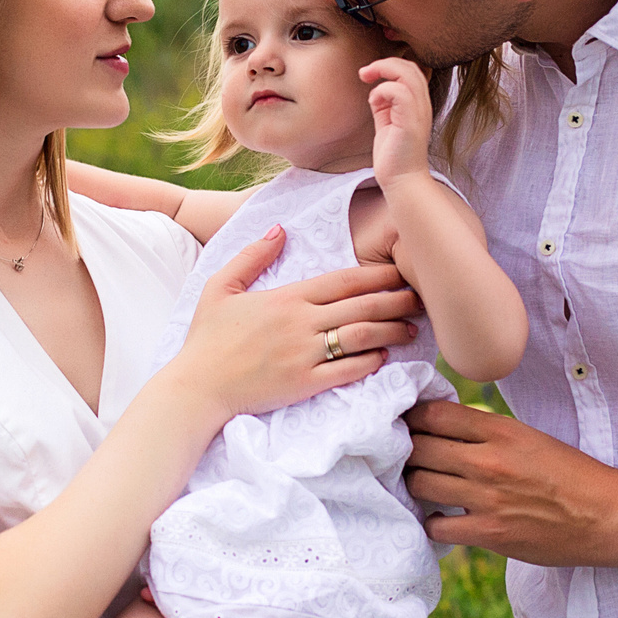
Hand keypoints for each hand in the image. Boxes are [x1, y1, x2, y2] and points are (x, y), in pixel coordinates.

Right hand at [169, 227, 420, 419]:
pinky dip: (369, 363)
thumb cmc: (207, 339)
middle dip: (395, 299)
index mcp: (287, 298)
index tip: (400, 270)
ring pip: (361, 337)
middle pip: (361, 306)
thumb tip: (280, 230)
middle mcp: (301, 324)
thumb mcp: (220, 288)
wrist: (196, 388)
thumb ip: (252, 256)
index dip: (377, 274)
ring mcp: (305, 355)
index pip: (343, 280)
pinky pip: (347, 371)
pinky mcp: (305, 384)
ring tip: (411, 328)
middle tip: (420, 296)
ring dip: (390, 331)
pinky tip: (384, 357)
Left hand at [360, 58, 433, 183]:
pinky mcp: (410, 122)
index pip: (412, 70)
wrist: (402, 181)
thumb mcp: (387, 124)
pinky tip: (374, 101)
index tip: (370, 74)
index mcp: (417, 104)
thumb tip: (375, 92)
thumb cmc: (394, 156)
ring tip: (366, 77)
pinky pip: (399, 92)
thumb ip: (384, 106)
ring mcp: (418, 113)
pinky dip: (383, 90)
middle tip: (365, 73)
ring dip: (383, 69)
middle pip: (411, 66)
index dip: (391, 65)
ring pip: (408, 73)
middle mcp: (422, 105)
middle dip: (385, 62)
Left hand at [403, 399, 617, 581]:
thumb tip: (445, 427)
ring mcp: (486, 498)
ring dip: (415, 485)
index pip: (432, 414)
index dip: (413, 418)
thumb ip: (488, 433)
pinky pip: (436, 524)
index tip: (409, 425)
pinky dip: (433, 522)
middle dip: (407, 451)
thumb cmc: (573, 475)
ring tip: (424, 487)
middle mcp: (488, 460)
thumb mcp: (531, 439)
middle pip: (417, 447)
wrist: (610, 516)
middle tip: (407, 458)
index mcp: (501, 431)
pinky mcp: (489, 532)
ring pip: (419, 484)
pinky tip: (443, 519)